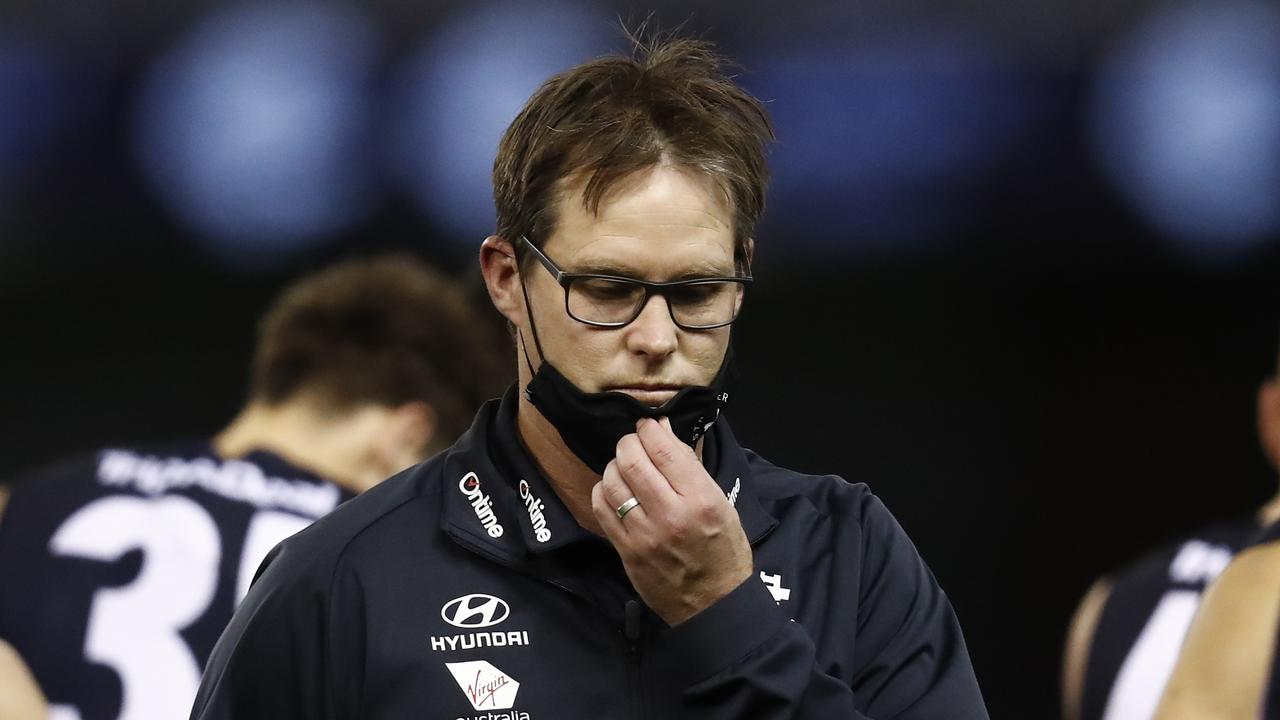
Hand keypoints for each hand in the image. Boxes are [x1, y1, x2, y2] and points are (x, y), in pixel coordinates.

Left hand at [591, 417, 752, 625]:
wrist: (714, 605)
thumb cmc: (724, 551)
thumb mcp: (722, 504)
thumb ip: (691, 469)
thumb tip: (664, 432)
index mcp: (701, 500)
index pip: (665, 450)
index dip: (650, 429)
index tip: (648, 425)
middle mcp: (671, 515)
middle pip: (633, 462)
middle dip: (628, 443)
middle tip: (633, 442)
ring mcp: (644, 535)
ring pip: (613, 483)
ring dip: (614, 465)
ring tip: (623, 465)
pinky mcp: (626, 552)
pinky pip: (602, 510)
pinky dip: (603, 491)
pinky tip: (613, 489)